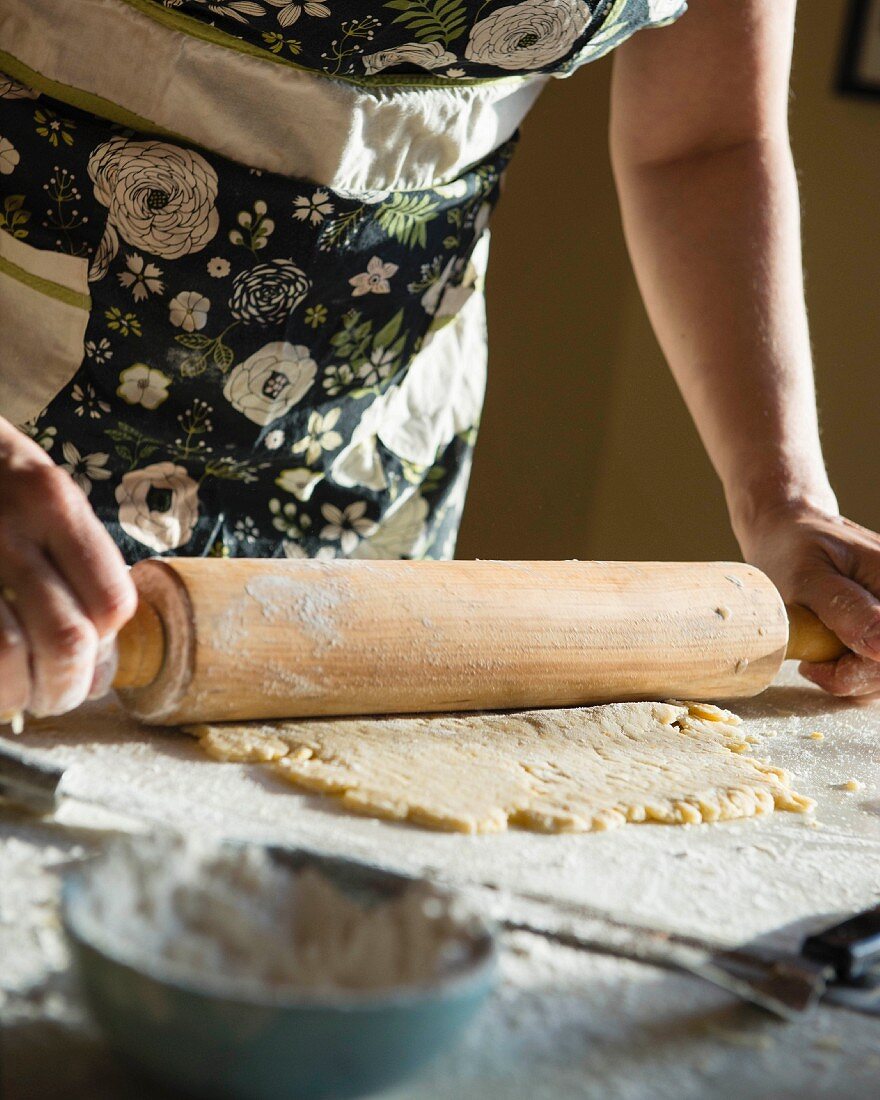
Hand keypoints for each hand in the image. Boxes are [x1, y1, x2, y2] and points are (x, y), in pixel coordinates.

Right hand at [0, 418, 136, 719]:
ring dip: (19, 692)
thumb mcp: (43, 493)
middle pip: (65, 637)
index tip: (90, 659)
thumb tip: (96, 666)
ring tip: (19, 696)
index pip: (111, 600)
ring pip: (7, 654)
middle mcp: (9, 526)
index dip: (106, 645)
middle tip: (55, 697)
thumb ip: (78, 564)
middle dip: (65, 685)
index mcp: (54, 503)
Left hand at [737, 502, 879, 696]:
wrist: (786, 531)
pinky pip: (875, 668)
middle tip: (809, 659)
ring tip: (814, 652)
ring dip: (849, 676)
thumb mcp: (808, 576)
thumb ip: (844, 608)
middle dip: (850, 676)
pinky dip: (849, 672)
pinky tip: (823, 655)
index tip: (814, 664)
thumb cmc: (792, 548)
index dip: (859, 671)